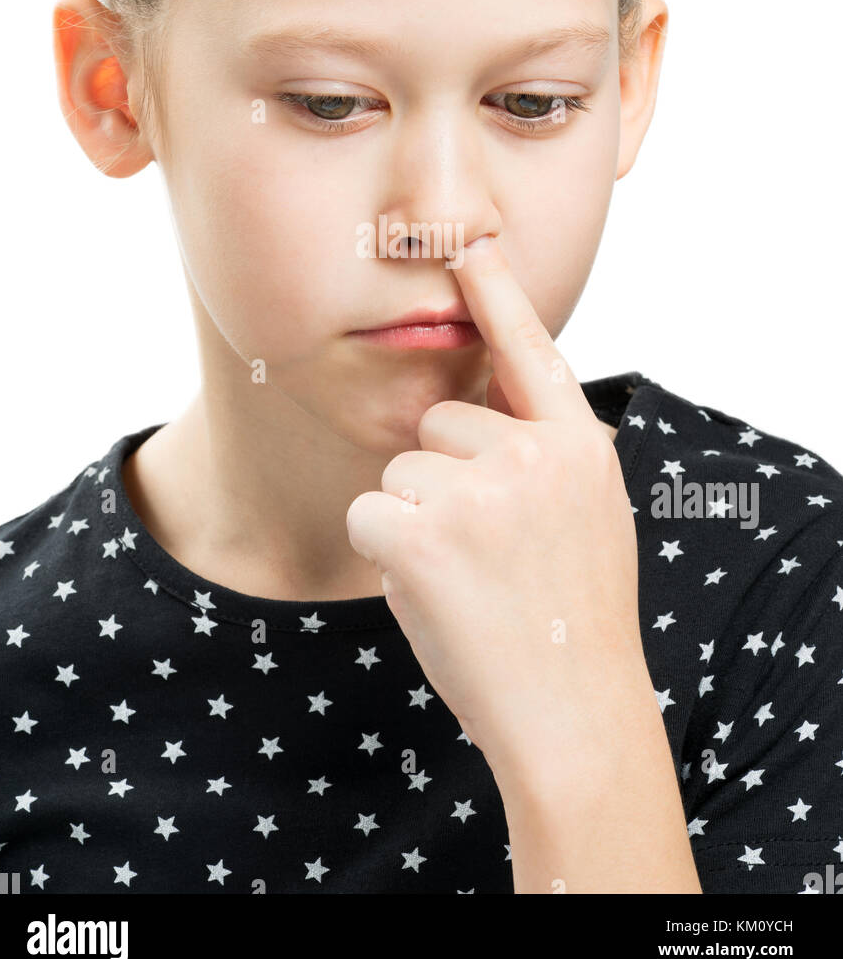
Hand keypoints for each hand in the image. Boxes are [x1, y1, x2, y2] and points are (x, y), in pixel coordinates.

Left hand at [345, 233, 647, 781]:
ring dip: (415, 521)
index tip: (471, 242)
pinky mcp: (422, 531)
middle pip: (438, 422)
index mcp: (580, 446)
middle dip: (442, 478)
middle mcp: (534, 454)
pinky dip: (387, 553)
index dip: (498, 294)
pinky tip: (435, 593)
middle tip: (485, 552)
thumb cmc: (571, 622)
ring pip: (401, 470)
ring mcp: (480, 490)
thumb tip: (476, 408)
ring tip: (469, 580)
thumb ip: (543, 456)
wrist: (572, 716)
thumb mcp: (587, 517)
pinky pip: (371, 512)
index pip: (532, 352)